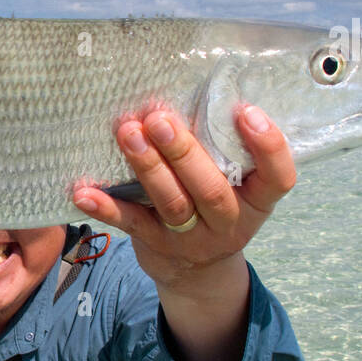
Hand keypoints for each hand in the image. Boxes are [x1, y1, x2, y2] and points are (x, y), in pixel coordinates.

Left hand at [72, 104, 294, 360]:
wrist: (197, 273)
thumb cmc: (215, 206)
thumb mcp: (234, 184)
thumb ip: (222, 149)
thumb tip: (188, 87)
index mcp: (257, 201)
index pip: (278, 177)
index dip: (268, 146)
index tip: (246, 111)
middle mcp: (230, 222)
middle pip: (211, 190)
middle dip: (184, 153)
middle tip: (159, 119)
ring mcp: (192, 238)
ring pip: (171, 203)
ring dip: (147, 167)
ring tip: (128, 133)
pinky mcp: (155, 246)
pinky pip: (130, 224)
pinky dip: (106, 207)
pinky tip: (83, 191)